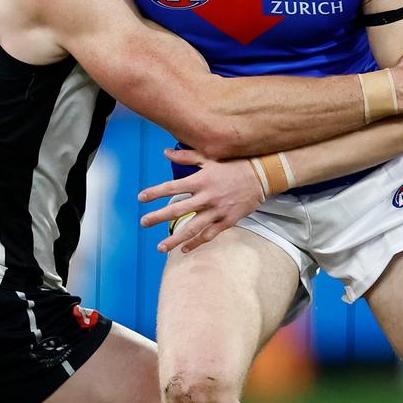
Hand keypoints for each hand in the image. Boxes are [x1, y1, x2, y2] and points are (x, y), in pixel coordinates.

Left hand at [137, 148, 264, 253]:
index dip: (155, 192)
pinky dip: (196, 243)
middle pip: (178, 209)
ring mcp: (217, 210)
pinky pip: (209, 235)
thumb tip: (165, 152)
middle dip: (158, 217)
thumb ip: (186, 156)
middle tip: (143, 222)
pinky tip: (184, 250)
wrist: (262, 175)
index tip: (141, 198)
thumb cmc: (233, 164)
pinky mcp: (227, 221)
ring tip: (160, 247)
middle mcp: (207, 196)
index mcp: (201, 179)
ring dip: (175, 239)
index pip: (172, 186)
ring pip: (192, 228)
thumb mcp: (210, 157)